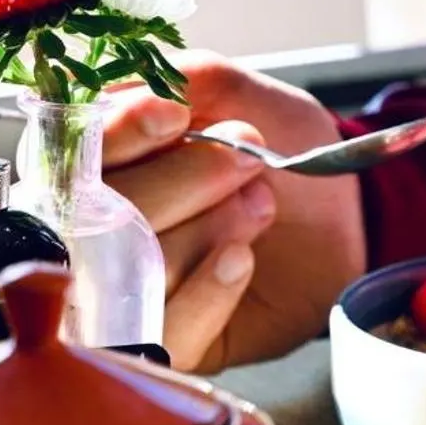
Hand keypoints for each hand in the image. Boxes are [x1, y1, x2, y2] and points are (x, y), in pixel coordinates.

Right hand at [102, 55, 364, 370]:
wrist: (349, 222)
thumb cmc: (284, 153)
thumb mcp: (239, 94)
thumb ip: (181, 80)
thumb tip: (120, 90)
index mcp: (98, 164)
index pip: (76, 152)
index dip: (120, 134)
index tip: (173, 115)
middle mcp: (94, 230)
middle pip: (96, 217)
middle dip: (178, 183)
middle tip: (246, 160)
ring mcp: (121, 293)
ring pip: (127, 275)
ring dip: (200, 234)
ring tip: (258, 207)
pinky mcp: (159, 345)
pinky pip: (163, 334)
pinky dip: (205, 294)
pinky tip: (241, 260)